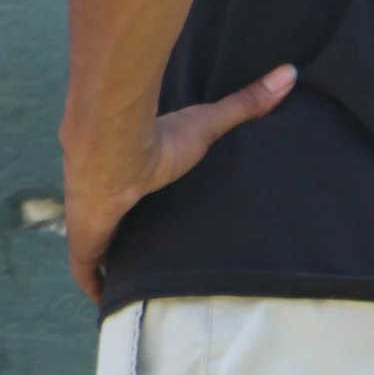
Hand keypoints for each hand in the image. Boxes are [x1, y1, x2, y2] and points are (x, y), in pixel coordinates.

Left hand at [62, 64, 295, 302]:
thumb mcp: (207, 123)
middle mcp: (107, 196)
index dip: (142, 205)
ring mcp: (92, 220)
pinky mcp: (84, 242)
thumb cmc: (159, 136)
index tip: (156, 217)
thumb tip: (289, 72)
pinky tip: (107, 303)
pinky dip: (96, 287)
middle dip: (127, 239)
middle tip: (150, 262)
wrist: (116, 146)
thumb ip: (244, 103)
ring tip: (134, 289)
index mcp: (130, 174)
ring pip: (99, 250)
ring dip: (111, 265)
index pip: (134, 193)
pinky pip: (87, 273)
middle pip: (117, 223)